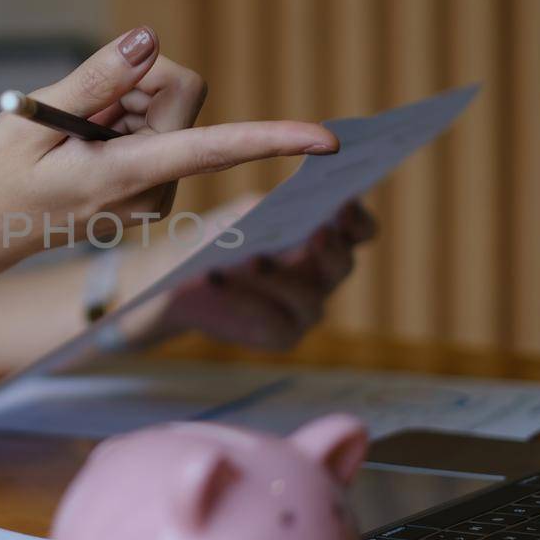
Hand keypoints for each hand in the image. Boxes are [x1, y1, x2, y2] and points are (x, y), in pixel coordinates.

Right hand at [0, 27, 338, 282]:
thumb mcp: (34, 119)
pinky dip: (119, 121)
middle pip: (181, 97)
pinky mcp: (149, 188)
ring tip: (71, 136)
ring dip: (121, 105)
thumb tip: (151, 39)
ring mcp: (153, 194)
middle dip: (135, 83)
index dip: (274, 138)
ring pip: (167, 110)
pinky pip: (154, 128)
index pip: (216, 148)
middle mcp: (153, 190)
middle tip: (77, 109)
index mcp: (128, 176)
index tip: (328, 140)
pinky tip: (81, 145)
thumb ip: (98, 78)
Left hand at [119, 195, 377, 350]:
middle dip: (330, 250)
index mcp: (323, 240)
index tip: (343, 204)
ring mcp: (306, 309)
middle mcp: (323, 276)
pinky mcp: (283, 336)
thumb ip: (273, 209)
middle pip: (343, 265)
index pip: (359, 231)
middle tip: (315, 233)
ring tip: (253, 259)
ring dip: (282, 278)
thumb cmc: (220, 239)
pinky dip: (244, 300)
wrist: (180, 281)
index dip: (358, 220)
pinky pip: (273, 322)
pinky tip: (216, 279)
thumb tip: (289, 203)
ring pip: (311, 300)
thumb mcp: (245, 216)